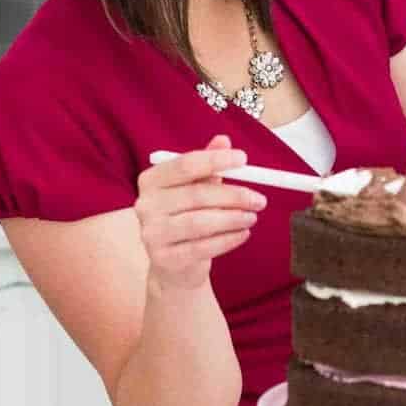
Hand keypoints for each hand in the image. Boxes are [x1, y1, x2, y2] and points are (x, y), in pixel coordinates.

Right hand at [134, 135, 265, 290]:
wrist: (174, 264)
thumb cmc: (186, 217)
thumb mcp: (195, 187)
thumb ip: (207, 164)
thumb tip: (224, 141)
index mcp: (151, 180)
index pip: (185, 165)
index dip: (216, 160)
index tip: (244, 160)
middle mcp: (146, 205)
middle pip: (196, 195)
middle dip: (233, 196)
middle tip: (259, 199)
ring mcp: (152, 233)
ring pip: (200, 222)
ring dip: (233, 218)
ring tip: (252, 217)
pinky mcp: (164, 258)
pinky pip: (202, 247)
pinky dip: (227, 240)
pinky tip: (243, 234)